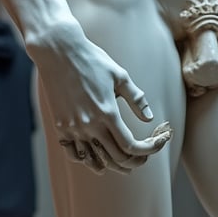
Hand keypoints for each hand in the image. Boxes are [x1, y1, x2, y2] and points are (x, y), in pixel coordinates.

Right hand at [31, 22, 172, 174]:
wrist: (59, 52)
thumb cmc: (93, 60)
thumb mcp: (120, 76)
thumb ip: (136, 99)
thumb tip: (149, 118)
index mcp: (107, 112)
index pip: (130, 146)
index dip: (148, 149)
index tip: (159, 143)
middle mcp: (89, 125)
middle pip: (116, 158)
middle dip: (136, 159)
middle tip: (145, 153)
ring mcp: (72, 129)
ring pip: (96, 160)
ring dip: (114, 164)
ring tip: (126, 161)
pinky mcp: (60, 128)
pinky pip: (76, 155)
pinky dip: (90, 160)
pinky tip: (100, 156)